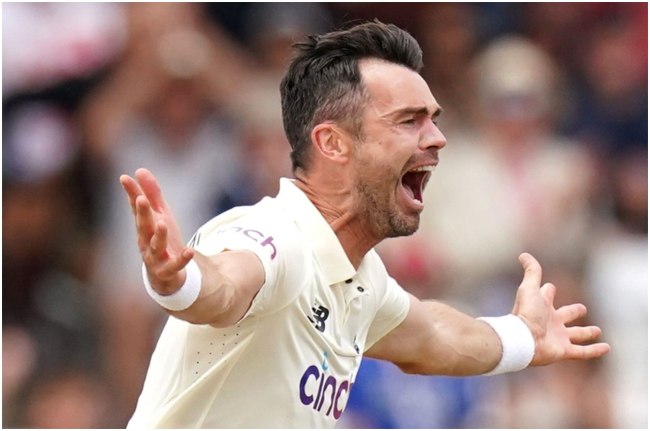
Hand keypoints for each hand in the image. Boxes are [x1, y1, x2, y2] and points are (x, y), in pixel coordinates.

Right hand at [120, 168, 193, 294]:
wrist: (166, 276)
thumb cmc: (161, 241)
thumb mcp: (160, 215)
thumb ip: (152, 195)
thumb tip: (139, 170)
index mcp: (144, 227)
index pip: (137, 208)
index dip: (132, 193)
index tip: (124, 178)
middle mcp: (146, 241)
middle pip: (143, 226)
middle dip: (142, 213)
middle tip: (141, 199)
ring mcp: (156, 257)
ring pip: (156, 246)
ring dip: (159, 235)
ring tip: (162, 223)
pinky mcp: (168, 270)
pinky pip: (175, 265)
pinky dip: (182, 259)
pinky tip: (189, 251)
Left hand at [512, 253, 609, 365]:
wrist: (523, 339)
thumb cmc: (526, 313)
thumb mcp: (530, 288)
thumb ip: (532, 272)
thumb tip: (524, 255)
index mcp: (541, 306)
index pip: (546, 295)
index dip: (548, 291)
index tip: (550, 286)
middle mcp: (550, 322)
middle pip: (565, 315)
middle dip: (573, 312)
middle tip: (582, 308)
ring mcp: (558, 337)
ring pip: (576, 334)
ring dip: (587, 333)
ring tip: (597, 330)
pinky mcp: (564, 351)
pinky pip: (582, 352)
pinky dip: (594, 350)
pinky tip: (606, 348)